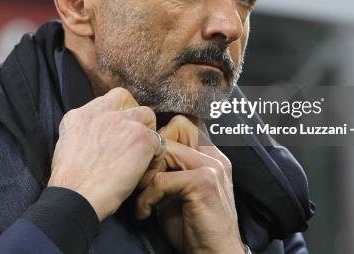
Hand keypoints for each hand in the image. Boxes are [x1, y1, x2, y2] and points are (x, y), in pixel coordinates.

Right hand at [48, 87, 163, 220]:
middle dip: (131, 113)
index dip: (113, 114)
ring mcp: (123, 122)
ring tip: (143, 151)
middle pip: (125, 98)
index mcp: (80, 115)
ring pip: (146, 114)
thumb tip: (95, 140)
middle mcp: (102, 112)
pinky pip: (158, 141)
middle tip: (132, 135)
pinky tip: (147, 170)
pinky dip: (155, 155)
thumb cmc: (70, 183)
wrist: (76, 197)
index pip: (104, 101)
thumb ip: (83, 134)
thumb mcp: (66, 147)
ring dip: (146, 130)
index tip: (115, 129)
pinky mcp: (141, 138)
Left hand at [137, 116, 246, 253]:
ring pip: (164, 152)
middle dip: (149, 157)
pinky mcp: (203, 182)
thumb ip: (167, 169)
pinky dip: (146, 198)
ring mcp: (211, 166)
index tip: (146, 169)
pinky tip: (144, 214)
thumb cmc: (192, 228)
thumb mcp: (177, 191)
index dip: (157, 143)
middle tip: (139, 184)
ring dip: (146, 177)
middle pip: (170, 133)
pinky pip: (160, 180)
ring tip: (142, 199)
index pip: (180, 126)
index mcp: (210, 155)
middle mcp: (213, 156)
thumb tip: (141, 153)